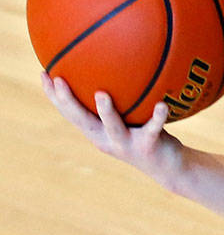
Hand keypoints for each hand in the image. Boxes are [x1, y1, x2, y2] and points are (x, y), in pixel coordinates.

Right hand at [41, 72, 182, 182]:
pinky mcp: (148, 147)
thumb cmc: (148, 136)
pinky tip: (162, 104)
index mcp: (97, 131)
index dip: (54, 96)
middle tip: (58, 79)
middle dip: (68, 101)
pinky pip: (153, 129)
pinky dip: (157, 117)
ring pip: (113, 127)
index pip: (70, 113)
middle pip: (82, 120)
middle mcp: (106, 139)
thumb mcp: (131, 118)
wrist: (169, 168)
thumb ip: (122, 99)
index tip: (43, 73)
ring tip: (101, 94)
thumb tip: (119, 65)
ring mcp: (126, 144)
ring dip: (106, 111)